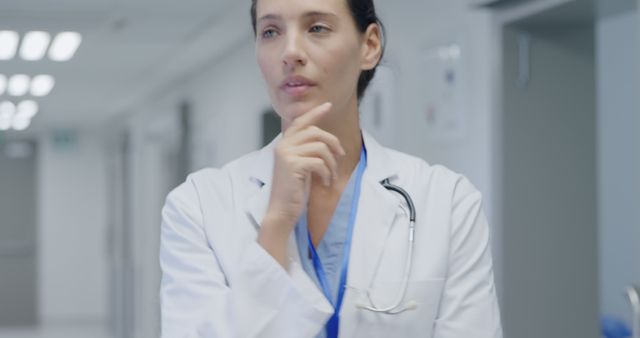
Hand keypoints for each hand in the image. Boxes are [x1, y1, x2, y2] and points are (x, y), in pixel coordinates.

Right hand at [258, 102, 344, 265]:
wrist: (282, 210)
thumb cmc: (293, 191)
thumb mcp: (301, 166)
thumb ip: (307, 151)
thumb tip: (326, 139)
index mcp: (284, 144)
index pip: (301, 122)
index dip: (315, 113)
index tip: (328, 106)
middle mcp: (283, 145)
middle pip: (315, 132)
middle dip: (333, 142)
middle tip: (340, 156)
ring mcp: (286, 154)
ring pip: (320, 147)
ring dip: (331, 162)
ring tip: (330, 175)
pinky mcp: (292, 164)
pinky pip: (319, 161)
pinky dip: (326, 172)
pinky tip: (324, 182)